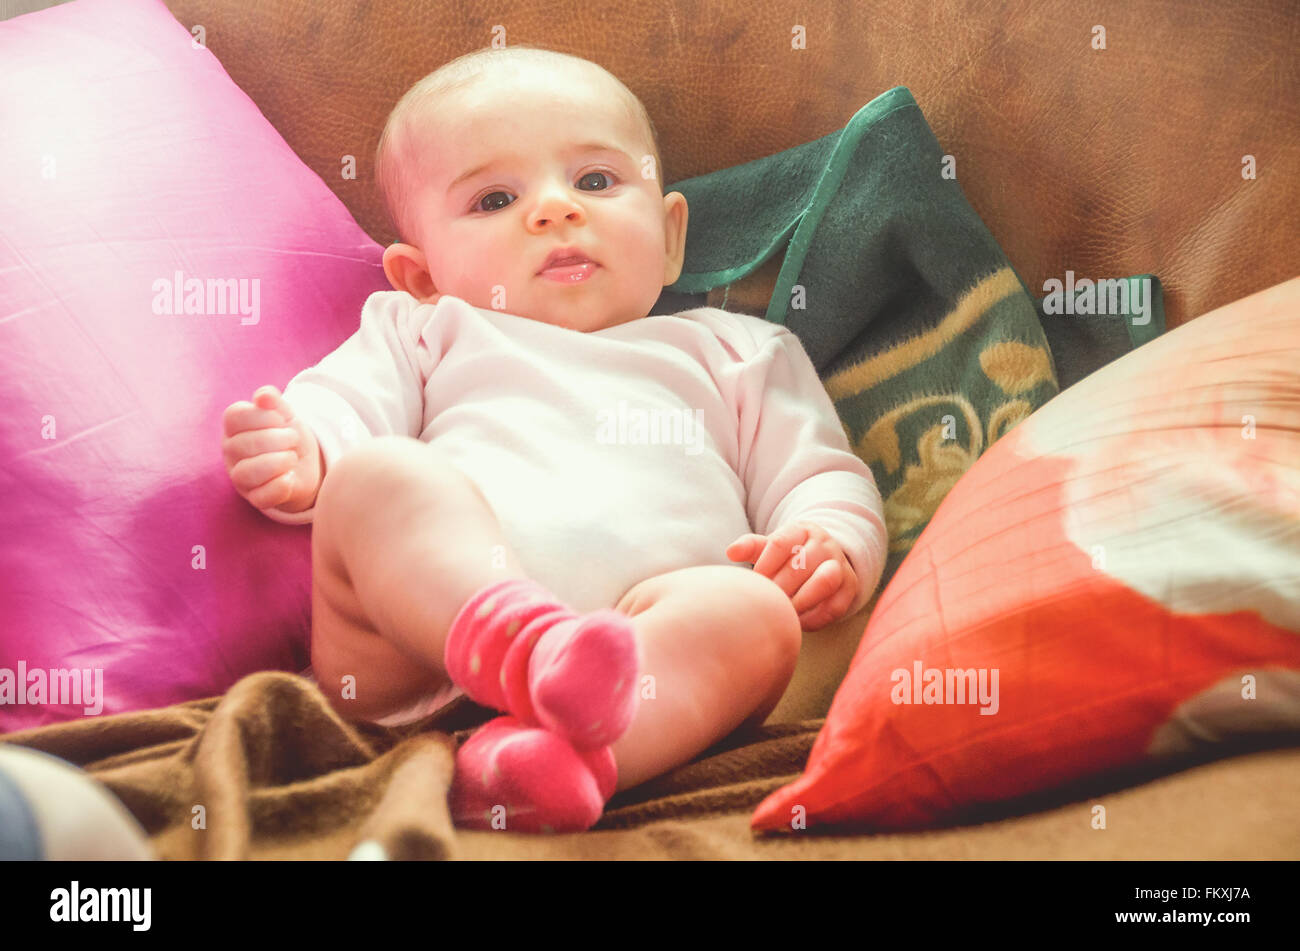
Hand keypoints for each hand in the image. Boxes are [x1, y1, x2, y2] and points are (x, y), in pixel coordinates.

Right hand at [221, 385, 321, 512]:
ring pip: (246, 473)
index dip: (264, 416)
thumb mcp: (284, 413)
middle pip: (243, 445)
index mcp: (233, 427)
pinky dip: (279, 486)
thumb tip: (264, 396)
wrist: (304, 464)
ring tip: (292, 457)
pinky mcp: (255, 497)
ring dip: (277, 463)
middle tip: (293, 439)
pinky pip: (261, 497)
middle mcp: (231, 451)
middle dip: (276, 439)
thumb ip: (273, 401)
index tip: (282, 420)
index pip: (235, 417)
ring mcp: (240, 476)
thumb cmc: (287, 434)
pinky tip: (290, 477)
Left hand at [726, 521, 857, 631]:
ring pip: (824, 581)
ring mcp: (840, 564)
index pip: (780, 543)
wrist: (824, 559)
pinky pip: (836, 605)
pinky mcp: (850, 587)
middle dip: (780, 587)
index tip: (755, 583)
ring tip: (785, 613)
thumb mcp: (771, 547)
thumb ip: (751, 547)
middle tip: (767, 603)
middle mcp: (824, 544)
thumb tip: (731, 552)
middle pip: (801, 565)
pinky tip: (798, 622)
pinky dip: (815, 617)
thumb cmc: (789, 556)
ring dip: (801, 601)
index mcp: (801, 530)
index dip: (765, 565)